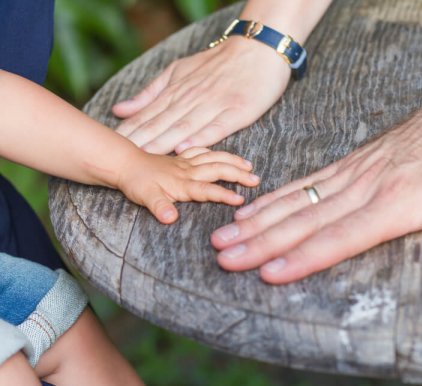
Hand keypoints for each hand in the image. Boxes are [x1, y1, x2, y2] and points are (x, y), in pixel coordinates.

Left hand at [112, 37, 290, 154]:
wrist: (258, 49)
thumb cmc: (219, 63)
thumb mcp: (179, 71)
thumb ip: (150, 92)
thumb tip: (120, 109)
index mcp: (176, 91)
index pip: (147, 116)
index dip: (128, 133)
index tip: (109, 147)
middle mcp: (191, 99)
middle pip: (160, 125)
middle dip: (139, 143)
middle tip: (118, 159)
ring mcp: (214, 105)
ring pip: (184, 128)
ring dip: (162, 144)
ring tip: (144, 159)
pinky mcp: (237, 111)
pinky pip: (217, 127)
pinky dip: (201, 138)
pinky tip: (185, 149)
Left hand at [116, 147, 259, 223]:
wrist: (123, 163)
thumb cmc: (136, 183)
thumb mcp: (145, 198)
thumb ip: (160, 208)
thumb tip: (171, 219)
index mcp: (182, 183)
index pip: (208, 190)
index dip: (225, 194)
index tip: (242, 200)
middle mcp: (188, 171)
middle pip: (218, 170)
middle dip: (238, 174)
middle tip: (255, 179)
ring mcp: (185, 163)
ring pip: (214, 158)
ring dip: (232, 161)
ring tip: (248, 165)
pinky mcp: (180, 158)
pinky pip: (201, 151)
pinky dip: (214, 152)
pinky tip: (220, 154)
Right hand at [210, 91, 421, 283]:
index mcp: (398, 200)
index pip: (342, 235)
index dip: (304, 257)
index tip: (269, 273)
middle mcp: (366, 187)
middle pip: (306, 220)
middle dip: (262, 242)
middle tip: (225, 257)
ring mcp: (354, 174)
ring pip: (297, 201)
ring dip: (258, 221)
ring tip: (224, 236)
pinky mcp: (351, 165)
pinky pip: (305, 183)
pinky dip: (276, 198)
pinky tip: (254, 209)